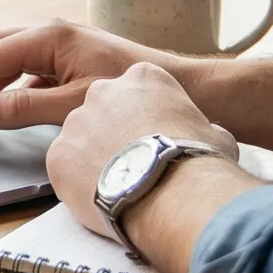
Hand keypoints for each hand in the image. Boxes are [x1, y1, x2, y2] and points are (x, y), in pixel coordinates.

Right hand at [0, 20, 204, 128]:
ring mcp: (58, 46)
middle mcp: (50, 34)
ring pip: (2, 57)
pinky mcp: (67, 61)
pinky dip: (1, 87)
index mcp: (49, 36)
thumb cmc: (136, 90)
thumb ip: (23, 108)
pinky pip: (22, 69)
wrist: (183, 87)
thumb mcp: (75, 104)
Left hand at [45, 62, 240, 241]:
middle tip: (133, 162)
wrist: (172, 192)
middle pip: (102, 110)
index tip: (153, 137)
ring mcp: (76, 122)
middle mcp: (103, 91)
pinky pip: (64, 166)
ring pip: (80, 139)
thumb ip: (201, 128)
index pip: (138, 90)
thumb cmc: (197, 162)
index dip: (146, 118)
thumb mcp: (215, 134)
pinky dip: (78, 180)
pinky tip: (100, 195)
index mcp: (143, 77)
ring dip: (94, 158)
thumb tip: (209, 136)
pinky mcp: (57, 154)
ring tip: (119, 184)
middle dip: (113, 133)